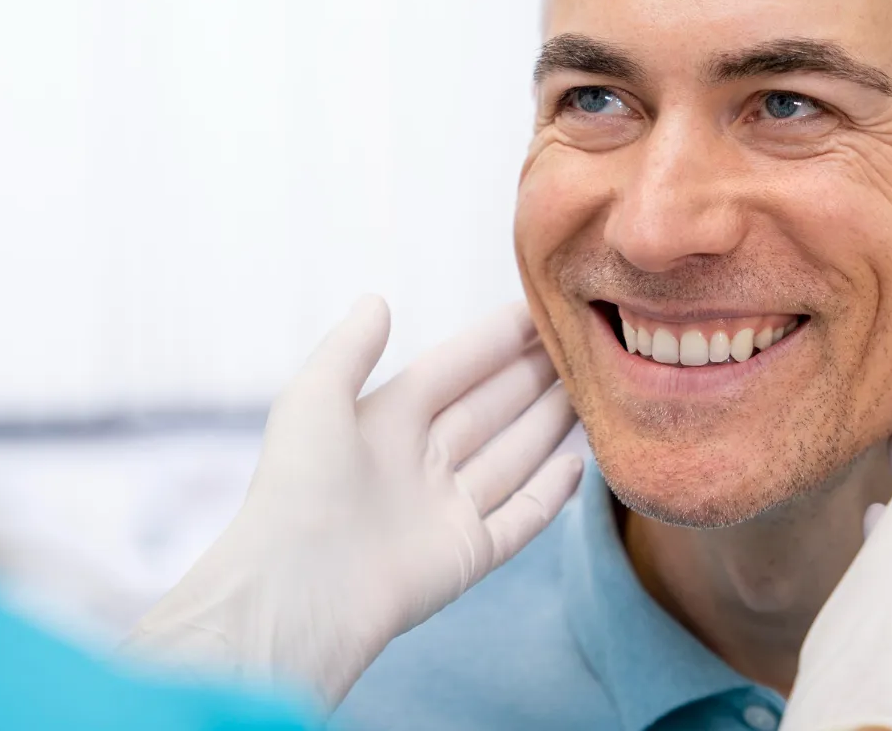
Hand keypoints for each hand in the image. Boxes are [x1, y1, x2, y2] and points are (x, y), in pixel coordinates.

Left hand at [126, 296, 582, 709]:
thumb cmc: (298, 488)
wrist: (299, 590)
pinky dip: (551, 494)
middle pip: (489, 409)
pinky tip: (578, 464)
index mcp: (383, 423)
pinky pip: (520, 518)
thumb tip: (378, 299)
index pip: (451, 370)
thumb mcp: (313, 397)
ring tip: (593, 391)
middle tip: (581, 344)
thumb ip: (350, 348)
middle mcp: (418, 463)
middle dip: (532, 375)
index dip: (493, 341)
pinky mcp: (466, 555)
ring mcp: (445, 511)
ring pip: (512, 457)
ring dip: (549, 423)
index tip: (538, 310)